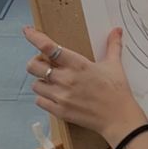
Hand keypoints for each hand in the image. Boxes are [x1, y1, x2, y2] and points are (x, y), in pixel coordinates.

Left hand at [24, 27, 146, 145]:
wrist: (119, 118)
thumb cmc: (117, 91)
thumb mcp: (115, 65)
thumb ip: (113, 45)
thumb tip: (117, 30)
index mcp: (78, 64)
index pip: (49, 48)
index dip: (35, 37)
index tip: (28, 31)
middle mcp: (66, 79)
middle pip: (33, 66)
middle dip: (36, 63)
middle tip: (46, 65)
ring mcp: (61, 96)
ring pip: (35, 84)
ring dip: (42, 81)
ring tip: (54, 83)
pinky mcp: (59, 111)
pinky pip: (39, 101)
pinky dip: (44, 97)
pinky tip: (56, 96)